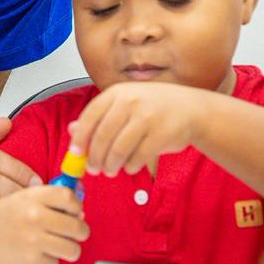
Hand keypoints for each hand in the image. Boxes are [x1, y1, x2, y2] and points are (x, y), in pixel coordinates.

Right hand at [0, 184, 88, 263]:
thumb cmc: (7, 218)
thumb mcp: (24, 200)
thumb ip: (51, 203)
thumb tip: (80, 215)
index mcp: (33, 197)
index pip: (69, 197)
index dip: (76, 206)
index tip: (74, 212)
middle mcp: (34, 216)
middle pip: (77, 227)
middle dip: (80, 233)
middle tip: (74, 234)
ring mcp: (33, 239)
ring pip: (72, 249)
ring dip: (68, 250)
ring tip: (57, 246)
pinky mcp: (31, 260)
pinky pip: (55, 263)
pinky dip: (49, 261)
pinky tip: (36, 254)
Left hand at [67, 83, 212, 175]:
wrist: (192, 109)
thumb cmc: (154, 108)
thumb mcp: (125, 104)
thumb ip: (99, 116)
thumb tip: (71, 130)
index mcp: (118, 93)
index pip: (90, 116)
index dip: (80, 137)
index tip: (75, 152)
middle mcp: (131, 102)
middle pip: (103, 136)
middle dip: (94, 157)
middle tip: (93, 169)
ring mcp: (147, 117)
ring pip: (119, 149)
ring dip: (111, 165)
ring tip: (110, 171)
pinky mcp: (161, 134)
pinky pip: (138, 157)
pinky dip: (130, 167)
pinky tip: (130, 168)